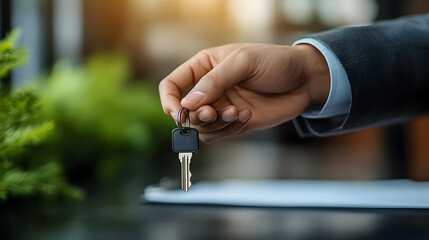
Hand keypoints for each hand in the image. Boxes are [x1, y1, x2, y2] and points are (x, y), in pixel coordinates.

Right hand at [159, 43, 329, 141]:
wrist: (304, 80)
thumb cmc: (275, 62)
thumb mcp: (243, 62)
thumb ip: (214, 81)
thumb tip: (187, 104)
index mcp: (204, 67)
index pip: (172, 85)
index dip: (169, 100)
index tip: (177, 111)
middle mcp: (208, 89)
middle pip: (185, 111)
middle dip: (197, 116)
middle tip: (213, 112)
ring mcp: (221, 107)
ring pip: (201, 127)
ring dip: (215, 124)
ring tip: (237, 112)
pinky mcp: (234, 122)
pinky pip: (220, 134)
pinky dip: (230, 129)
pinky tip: (247, 116)